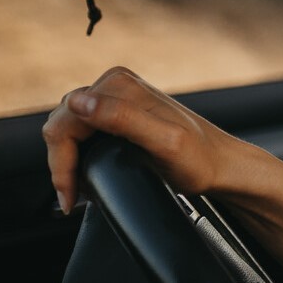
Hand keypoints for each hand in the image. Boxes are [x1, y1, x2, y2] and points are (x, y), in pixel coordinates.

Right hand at [43, 67, 261, 213]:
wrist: (222, 166)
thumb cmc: (200, 160)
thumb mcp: (163, 142)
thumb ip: (121, 118)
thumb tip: (78, 101)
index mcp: (120, 86)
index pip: (65, 121)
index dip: (60, 162)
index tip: (70, 194)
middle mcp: (116, 85)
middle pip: (63, 124)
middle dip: (62, 163)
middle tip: (72, 197)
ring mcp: (118, 98)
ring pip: (69, 128)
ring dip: (67, 161)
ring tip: (78, 191)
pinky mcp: (121, 112)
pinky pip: (83, 130)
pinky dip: (78, 155)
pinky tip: (86, 176)